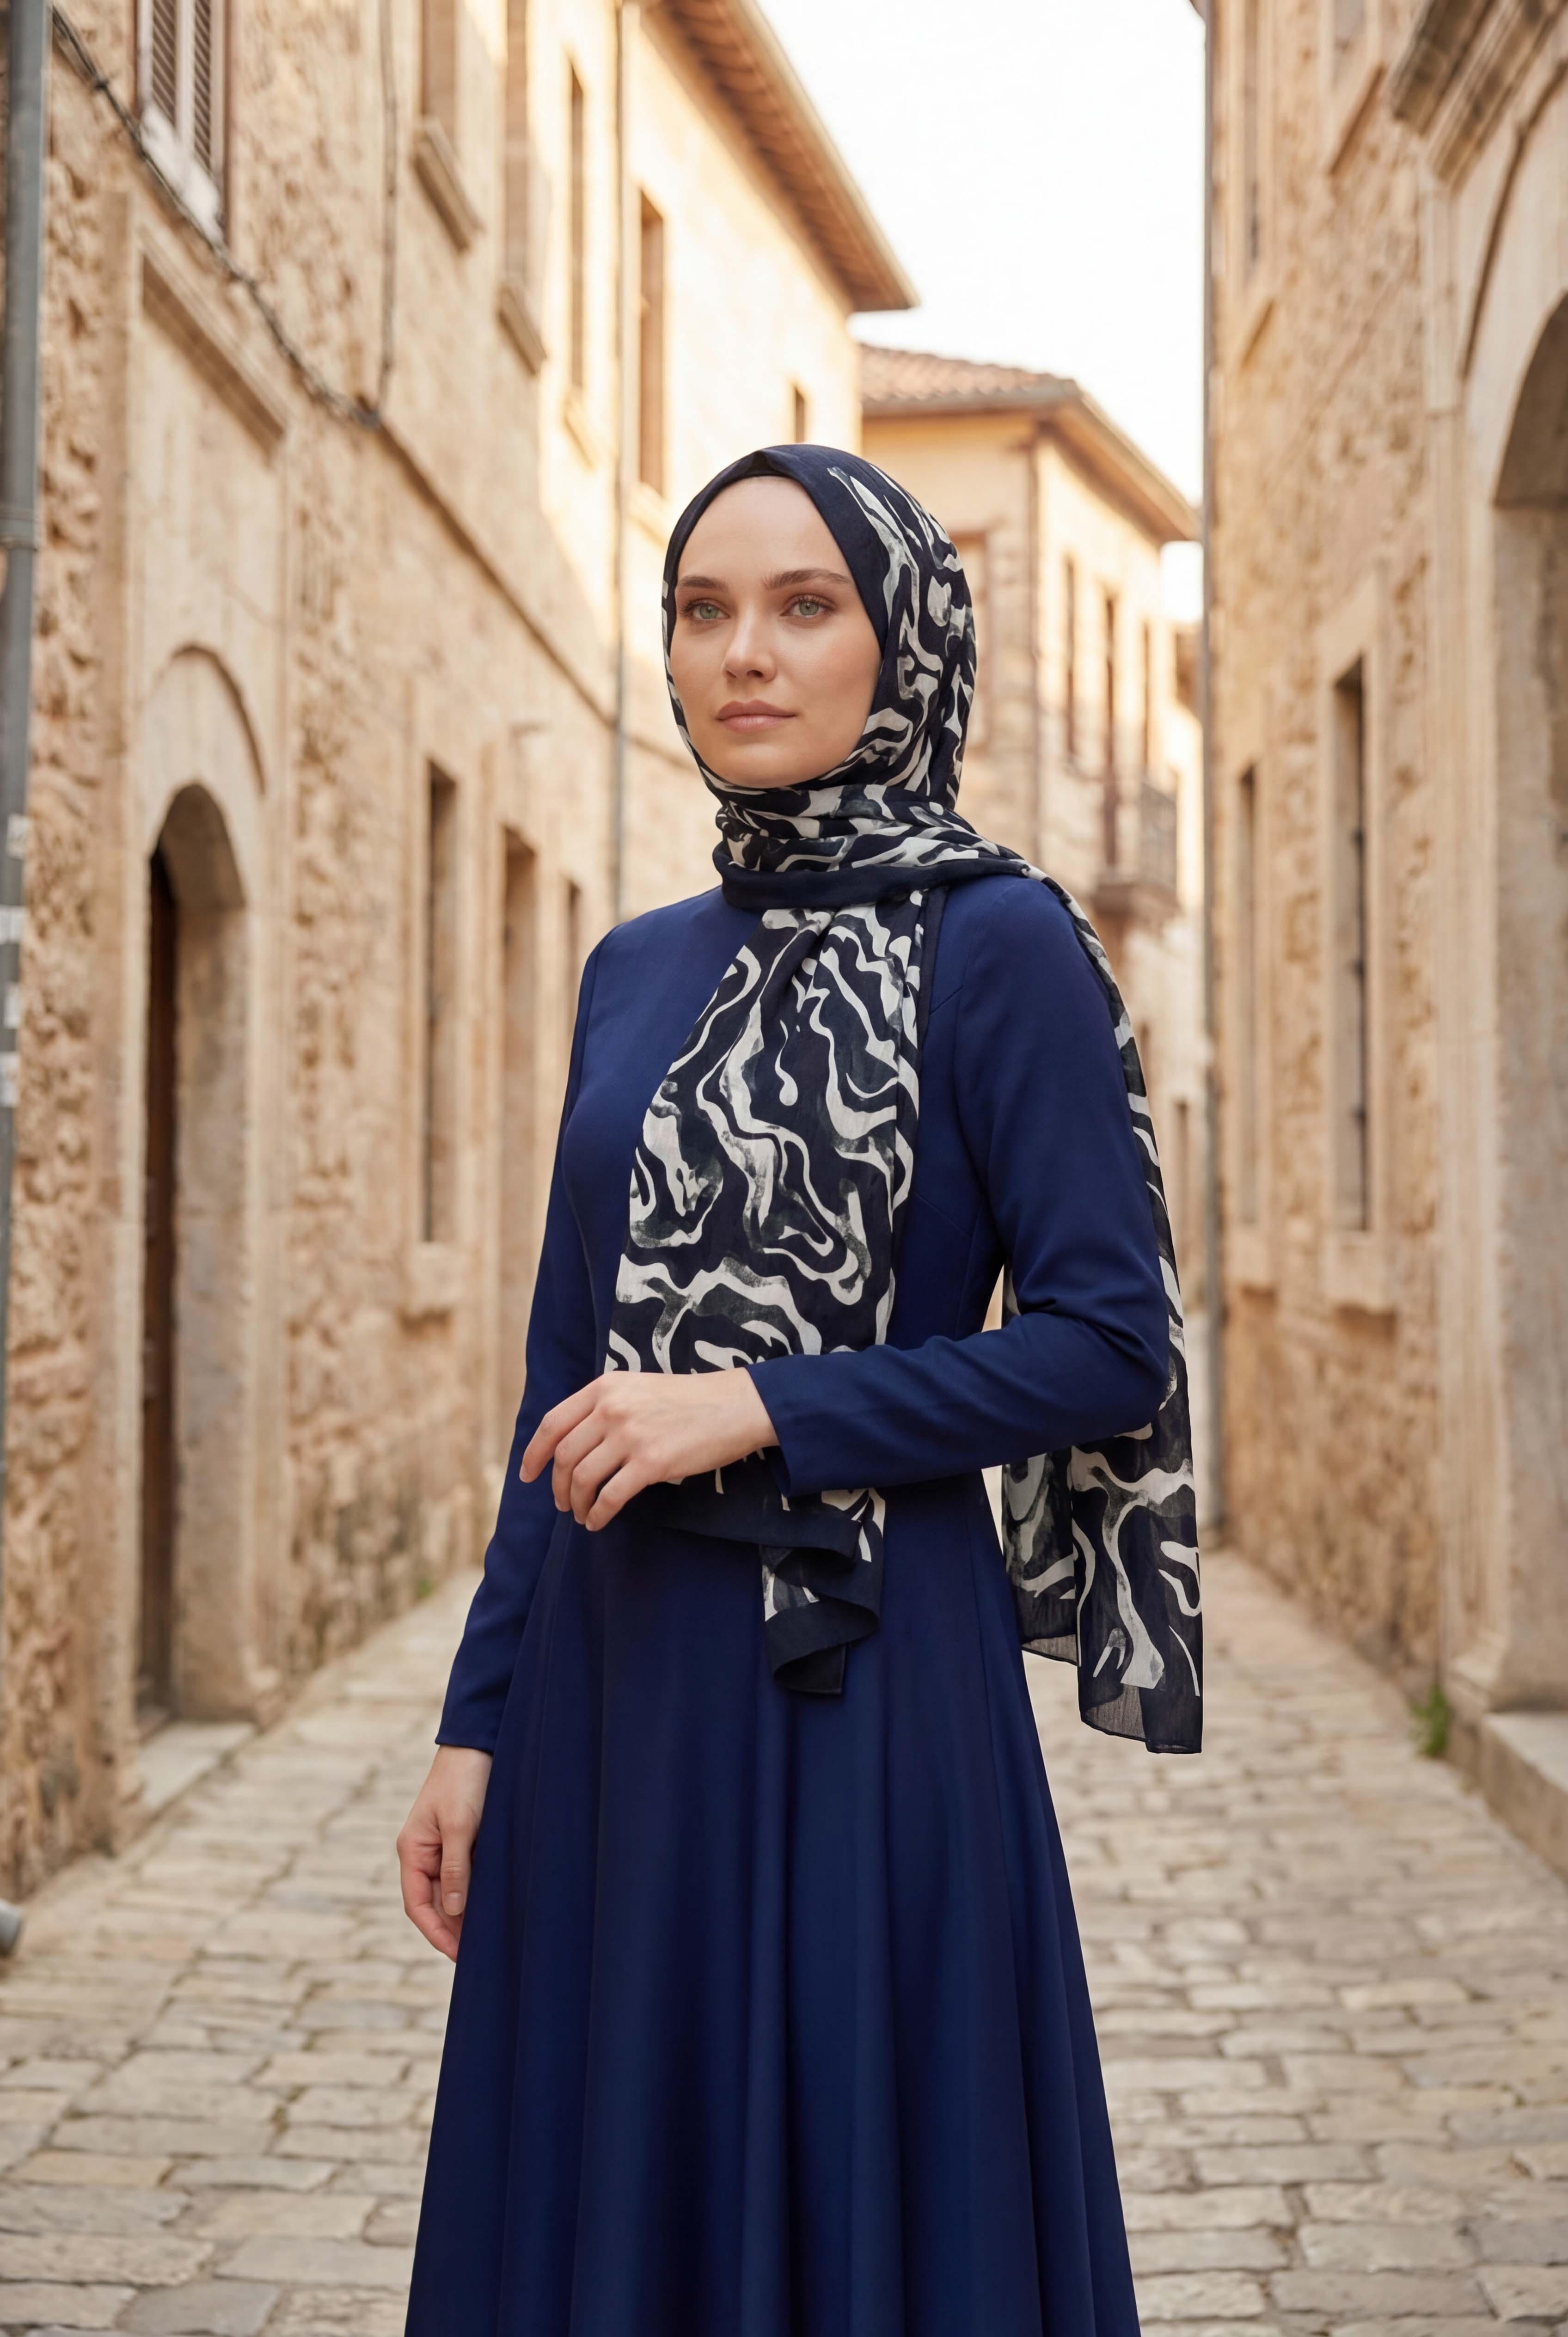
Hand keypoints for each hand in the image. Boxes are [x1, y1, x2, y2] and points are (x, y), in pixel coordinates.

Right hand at [396, 1744, 492, 1960]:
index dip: (435, 1933)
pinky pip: (465, 1875)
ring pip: (451, 1891)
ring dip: (465, 1914)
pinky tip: (493, 1908)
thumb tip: (454, 1911)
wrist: (478, 1743)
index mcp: (413, 1850)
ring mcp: (443, 1847)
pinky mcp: (463, 1840)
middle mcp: (424, 1853)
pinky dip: (476, 1893)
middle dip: (452, 1930)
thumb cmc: (464, 1780)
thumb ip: (456, 1868)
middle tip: (478, 1956)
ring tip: (488, 1939)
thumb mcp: (460, 1825)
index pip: (417, 1904)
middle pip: (434, 1903)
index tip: (456, 1955)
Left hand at [521, 1368, 777, 1530]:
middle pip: (564, 1455)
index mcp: (605, 1387)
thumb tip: (577, 1443)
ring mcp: (630, 1435)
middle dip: (557, 1486)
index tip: (528, 1474)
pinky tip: (598, 1521)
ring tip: (581, 1514)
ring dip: (576, 1503)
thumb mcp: (639, 1388)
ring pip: (582, 1478)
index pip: (553, 1422)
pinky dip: (598, 1514)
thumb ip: (606, 1407)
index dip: (534, 1452)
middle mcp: (612, 1408)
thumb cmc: (690, 1400)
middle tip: (562, 1503)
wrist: (736, 1405)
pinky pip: (610, 1496)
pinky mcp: (651, 1463)